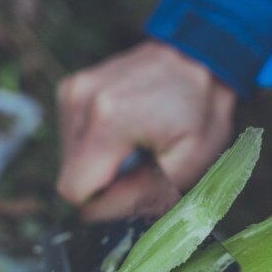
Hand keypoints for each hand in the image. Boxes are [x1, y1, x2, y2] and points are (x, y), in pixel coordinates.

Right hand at [56, 40, 235, 220]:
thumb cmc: (201, 108)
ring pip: (71, 161)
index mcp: (108, 118)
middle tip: (142, 163)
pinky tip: (125, 129)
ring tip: (136, 142)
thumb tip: (98, 216)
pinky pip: (74, 140)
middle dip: (105, 183)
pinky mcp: (70, 89)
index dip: (103, 204)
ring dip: (101, 164)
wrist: (199, 55)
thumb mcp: (188, 162)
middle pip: (71, 177)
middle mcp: (80, 101)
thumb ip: (142, 194)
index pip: (75, 190)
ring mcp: (72, 91)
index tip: (133, 191)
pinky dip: (97, 145)